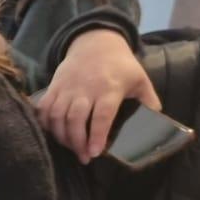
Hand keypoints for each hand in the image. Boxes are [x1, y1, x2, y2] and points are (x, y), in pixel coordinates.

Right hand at [35, 28, 161, 161]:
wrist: (96, 42)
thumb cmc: (121, 65)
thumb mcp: (140, 80)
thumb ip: (149, 102)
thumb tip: (156, 125)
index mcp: (109, 88)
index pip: (101, 115)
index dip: (96, 135)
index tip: (94, 153)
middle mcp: (85, 88)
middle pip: (75, 118)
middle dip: (77, 142)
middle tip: (83, 157)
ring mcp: (67, 87)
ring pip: (57, 115)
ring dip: (61, 136)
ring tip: (71, 148)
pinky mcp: (53, 86)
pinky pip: (43, 108)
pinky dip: (44, 124)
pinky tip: (52, 134)